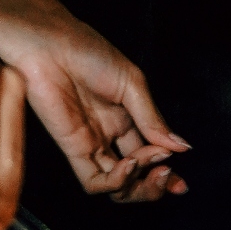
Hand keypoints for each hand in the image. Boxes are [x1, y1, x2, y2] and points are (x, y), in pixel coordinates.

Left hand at [0, 15, 190, 203]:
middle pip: (135, 176)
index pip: (150, 155)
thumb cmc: (86, 52)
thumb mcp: (131, 84)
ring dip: (139, 184)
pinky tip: (129, 165)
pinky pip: (93, 180)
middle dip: (155, 184)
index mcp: (126, 118)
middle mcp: (109, 135)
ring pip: (116, 185)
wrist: (49, 44)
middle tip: (168, 176)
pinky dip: (115, 182)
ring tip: (153, 167)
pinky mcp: (71, 148)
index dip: (165, 172)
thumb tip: (182, 147)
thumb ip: (152, 119)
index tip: (181, 183)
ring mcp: (90, 143)